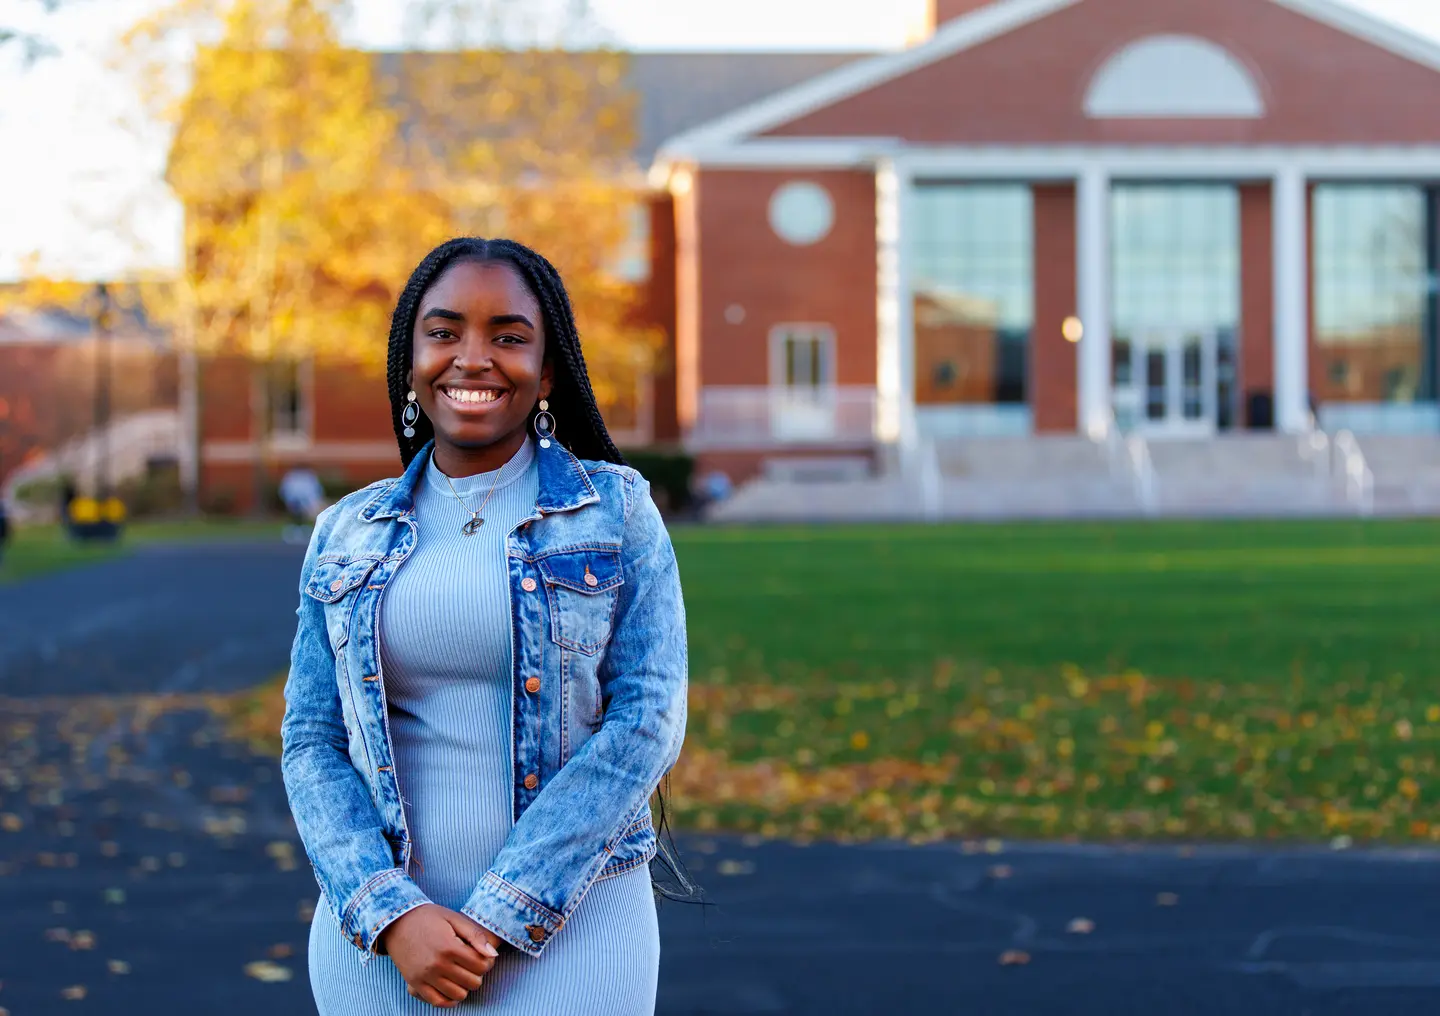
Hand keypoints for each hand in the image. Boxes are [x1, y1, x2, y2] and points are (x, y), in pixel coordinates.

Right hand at [377, 904, 500, 1007]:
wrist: (396, 921)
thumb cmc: (428, 917)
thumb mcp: (454, 918)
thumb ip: (475, 935)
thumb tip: (493, 954)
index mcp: (450, 947)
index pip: (481, 966)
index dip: (487, 962)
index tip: (482, 956)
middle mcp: (437, 965)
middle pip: (472, 982)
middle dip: (477, 974)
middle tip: (472, 964)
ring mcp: (425, 977)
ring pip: (458, 995)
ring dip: (465, 986)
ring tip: (462, 974)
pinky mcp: (415, 984)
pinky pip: (437, 1002)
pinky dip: (449, 999)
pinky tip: (452, 988)